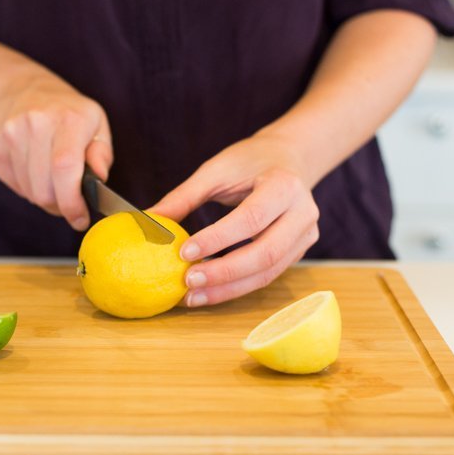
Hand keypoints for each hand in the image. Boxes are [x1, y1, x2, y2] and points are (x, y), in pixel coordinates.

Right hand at [0, 67, 112, 229]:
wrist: (18, 87)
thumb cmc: (65, 111)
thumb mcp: (95, 122)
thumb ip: (102, 154)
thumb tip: (98, 180)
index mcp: (67, 118)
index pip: (65, 169)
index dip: (71, 202)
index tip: (79, 218)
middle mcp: (35, 123)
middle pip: (44, 190)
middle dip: (59, 205)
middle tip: (68, 199)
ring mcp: (9, 135)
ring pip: (29, 192)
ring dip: (42, 195)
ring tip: (49, 176)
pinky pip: (13, 185)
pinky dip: (26, 186)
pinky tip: (32, 167)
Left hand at [150, 133, 319, 306]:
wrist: (289, 158)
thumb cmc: (250, 161)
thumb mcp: (216, 170)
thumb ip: (184, 196)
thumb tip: (147, 221)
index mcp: (284, 185)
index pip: (251, 218)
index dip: (218, 238)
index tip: (184, 251)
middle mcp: (303, 213)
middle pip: (265, 253)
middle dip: (224, 273)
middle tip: (188, 282)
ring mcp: (306, 235)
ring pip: (268, 272)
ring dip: (229, 288)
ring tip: (194, 295)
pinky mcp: (299, 251)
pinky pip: (268, 275)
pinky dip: (237, 287)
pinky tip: (210, 291)